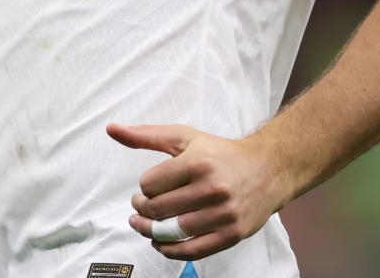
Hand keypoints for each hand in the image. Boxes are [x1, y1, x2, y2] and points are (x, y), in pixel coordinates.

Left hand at [107, 123, 287, 260]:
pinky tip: (161, 243)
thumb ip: (145, 135)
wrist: (268, 169)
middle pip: (157, 210)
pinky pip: (192, 251)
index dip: (143, 187)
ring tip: (146, 225)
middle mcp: (212, 188)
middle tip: (140, 207)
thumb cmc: (221, 152)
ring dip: (151, 232)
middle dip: (141, 210)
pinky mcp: (232, 234)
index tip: (148, 186)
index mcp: (198, 162)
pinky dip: (170, 251)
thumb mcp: (184, 137)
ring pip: (171, 232)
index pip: (149, 184)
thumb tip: (111, 128)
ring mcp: (223, 213)